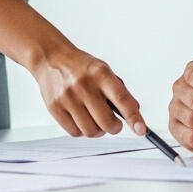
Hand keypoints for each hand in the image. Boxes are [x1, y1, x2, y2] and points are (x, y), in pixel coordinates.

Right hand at [32, 45, 146, 137]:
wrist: (51, 58)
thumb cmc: (80, 66)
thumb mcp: (104, 71)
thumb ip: (120, 91)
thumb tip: (135, 111)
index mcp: (100, 74)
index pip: (122, 99)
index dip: (134, 117)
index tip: (141, 129)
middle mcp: (84, 85)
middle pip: (106, 122)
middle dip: (114, 127)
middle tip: (114, 124)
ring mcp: (68, 97)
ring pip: (90, 131)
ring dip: (98, 131)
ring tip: (96, 120)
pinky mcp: (55, 107)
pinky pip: (74, 132)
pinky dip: (82, 131)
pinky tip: (82, 119)